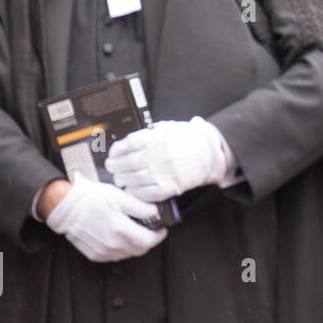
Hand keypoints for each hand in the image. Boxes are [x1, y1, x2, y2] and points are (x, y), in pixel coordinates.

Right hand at [45, 175, 168, 261]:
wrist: (64, 207)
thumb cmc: (89, 199)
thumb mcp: (118, 196)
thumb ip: (140, 207)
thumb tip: (155, 213)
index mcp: (120, 229)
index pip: (149, 240)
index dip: (158, 235)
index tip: (161, 229)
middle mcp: (112, 244)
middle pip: (140, 249)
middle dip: (148, 240)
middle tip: (149, 229)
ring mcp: (103, 251)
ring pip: (129, 254)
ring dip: (135, 245)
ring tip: (133, 231)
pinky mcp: (95, 254)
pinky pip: (115, 256)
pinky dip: (122, 248)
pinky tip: (119, 237)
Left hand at [105, 117, 229, 201]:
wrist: (210, 154)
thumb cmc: (188, 140)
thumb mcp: (168, 129)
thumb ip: (148, 134)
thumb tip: (127, 143)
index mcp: (156, 139)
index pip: (126, 146)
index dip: (115, 151)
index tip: (113, 154)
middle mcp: (158, 155)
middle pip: (125, 164)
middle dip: (115, 167)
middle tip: (113, 167)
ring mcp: (164, 172)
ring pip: (133, 180)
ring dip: (122, 180)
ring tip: (120, 179)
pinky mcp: (170, 187)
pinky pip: (145, 193)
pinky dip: (135, 192)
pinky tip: (132, 189)